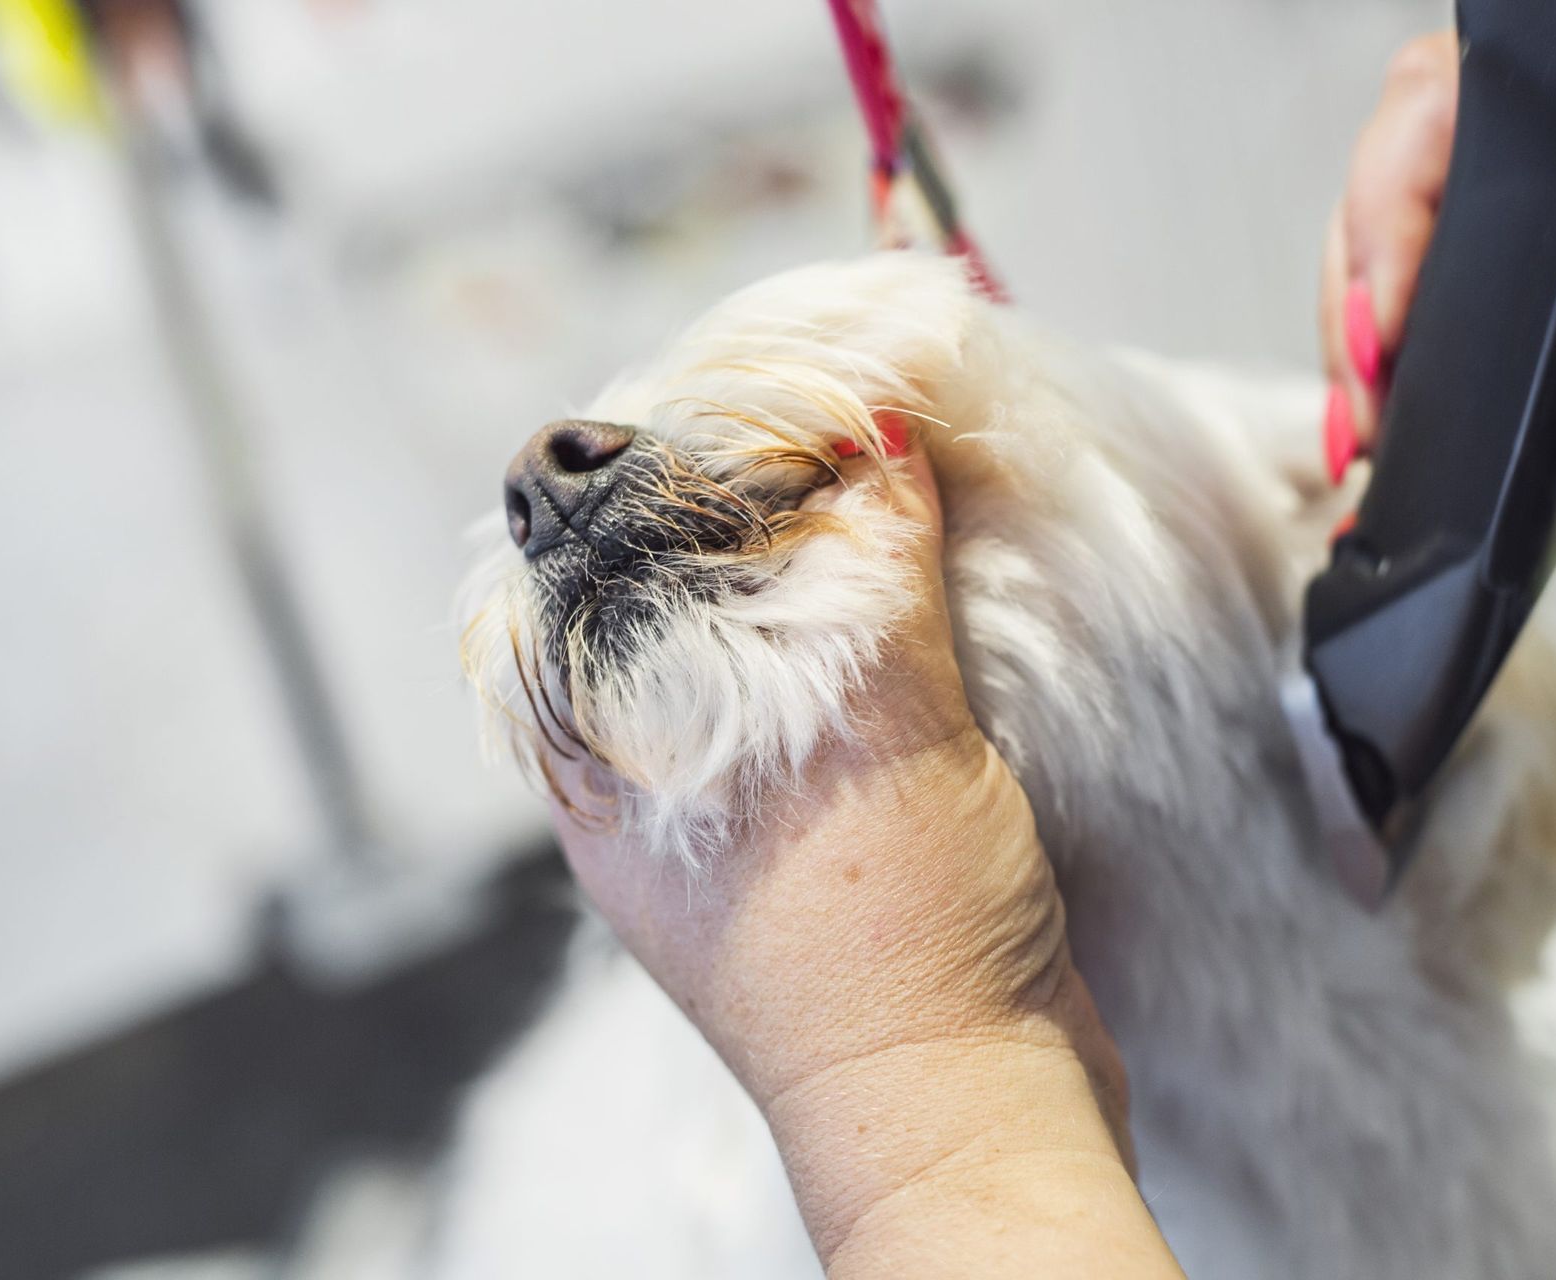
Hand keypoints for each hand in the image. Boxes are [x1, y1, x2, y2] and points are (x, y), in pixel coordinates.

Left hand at [546, 443, 1180, 1276]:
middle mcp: (664, 786)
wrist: (976, 1110)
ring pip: (761, 651)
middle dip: (749, 513)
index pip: (579, 580)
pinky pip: (836, 699)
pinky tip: (928, 586)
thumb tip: (874, 425)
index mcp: (610, 770)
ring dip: (825, 569)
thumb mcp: (875, 728)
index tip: (729, 410)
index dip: (641, 482)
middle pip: (673, 604)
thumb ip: (867, 569)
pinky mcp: (837, 833)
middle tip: (829, 432)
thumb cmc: (885, 958)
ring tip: (887, 488)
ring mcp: (749, 813)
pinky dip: (877, 633)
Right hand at [1321, 36, 1555, 542]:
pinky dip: (1400, 392)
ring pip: (1390, 261)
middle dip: (1363, 294)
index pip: (1465, 106)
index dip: (1396, 201)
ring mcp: (1541, 235)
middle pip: (1400, 183)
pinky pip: (1418, 327)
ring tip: (1381, 434)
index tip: (1390, 319)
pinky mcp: (1516, 307)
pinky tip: (1414, 440)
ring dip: (1371, 354)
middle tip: (1373, 396)